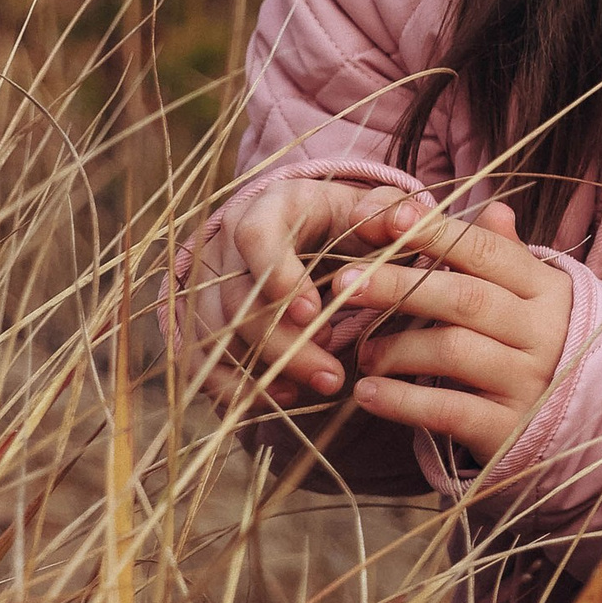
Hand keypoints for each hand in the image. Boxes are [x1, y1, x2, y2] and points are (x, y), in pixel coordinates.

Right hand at [180, 179, 423, 406]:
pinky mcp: (203, 317)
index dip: (279, 277)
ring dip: (265, 369)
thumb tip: (400, 221)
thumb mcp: (378, 211)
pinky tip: (283, 397)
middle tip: (332, 377)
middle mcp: (227, 241)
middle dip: (285, 344)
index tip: (314, 314)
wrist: (320, 234)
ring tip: (319, 387)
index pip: (256, 236)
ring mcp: (208, 281)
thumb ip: (392, 213)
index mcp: (270, 206)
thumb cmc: (353, 224)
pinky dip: (235, 386)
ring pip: (218, 334)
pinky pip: (201, 359)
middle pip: (238, 299)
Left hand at [333, 205, 572, 461]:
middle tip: (346, 283)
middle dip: (399, 286)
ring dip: (395, 349)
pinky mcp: (510, 429)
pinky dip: (401, 402)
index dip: (438, 232)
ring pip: (453, 352)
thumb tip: (496, 209)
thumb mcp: (531, 298)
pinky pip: (448, 411)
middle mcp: (544, 332)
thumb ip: (503, 257)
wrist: (583, 422)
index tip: (390, 219)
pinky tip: (368, 393)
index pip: (487, 252)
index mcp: (546, 289)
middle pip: (465, 298)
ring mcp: (529, 382)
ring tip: (362, 353)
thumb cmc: (536, 345)